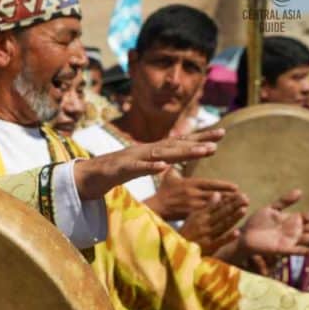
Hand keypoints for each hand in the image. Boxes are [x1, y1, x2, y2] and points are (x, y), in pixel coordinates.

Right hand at [72, 128, 223, 199]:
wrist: (86, 175)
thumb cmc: (114, 171)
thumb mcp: (140, 165)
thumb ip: (154, 162)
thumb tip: (171, 162)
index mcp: (151, 151)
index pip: (179, 142)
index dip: (200, 137)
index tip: (221, 133)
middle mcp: (145, 151)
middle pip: (175, 145)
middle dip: (198, 142)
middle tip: (219, 140)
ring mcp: (133, 158)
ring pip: (161, 154)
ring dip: (183, 153)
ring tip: (202, 152)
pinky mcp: (120, 169)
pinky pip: (137, 168)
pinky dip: (150, 167)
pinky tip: (163, 167)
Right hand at [145, 168, 240, 220]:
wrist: (155, 208)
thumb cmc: (163, 193)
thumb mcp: (169, 178)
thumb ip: (177, 168)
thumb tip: (179, 157)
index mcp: (190, 184)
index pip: (210, 184)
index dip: (224, 186)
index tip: (236, 187)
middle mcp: (193, 194)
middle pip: (216, 196)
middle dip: (231, 197)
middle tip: (244, 198)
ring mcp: (192, 206)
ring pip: (214, 207)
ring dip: (228, 208)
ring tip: (241, 208)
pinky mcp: (191, 216)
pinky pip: (208, 217)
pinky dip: (219, 218)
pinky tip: (229, 220)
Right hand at [178, 191, 248, 254]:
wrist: (176, 250)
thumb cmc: (187, 232)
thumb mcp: (194, 217)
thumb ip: (207, 206)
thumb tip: (217, 194)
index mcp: (200, 216)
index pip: (217, 206)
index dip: (229, 200)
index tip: (240, 194)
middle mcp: (204, 224)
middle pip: (221, 213)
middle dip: (234, 205)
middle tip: (245, 198)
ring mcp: (206, 235)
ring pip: (222, 225)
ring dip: (233, 218)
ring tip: (243, 210)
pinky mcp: (208, 247)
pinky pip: (219, 241)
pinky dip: (228, 237)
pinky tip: (237, 233)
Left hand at [240, 190, 308, 256]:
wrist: (243, 235)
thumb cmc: (256, 223)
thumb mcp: (271, 209)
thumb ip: (285, 201)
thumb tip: (300, 191)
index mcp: (294, 220)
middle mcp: (295, 231)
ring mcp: (291, 240)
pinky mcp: (283, 249)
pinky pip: (298, 251)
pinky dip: (307, 251)